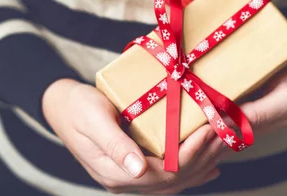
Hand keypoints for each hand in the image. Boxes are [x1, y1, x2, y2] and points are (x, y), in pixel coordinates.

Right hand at [42, 79, 220, 193]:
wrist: (61, 105)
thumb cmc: (77, 107)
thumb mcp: (93, 120)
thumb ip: (114, 145)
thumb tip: (137, 170)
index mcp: (116, 173)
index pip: (164, 174)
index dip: (190, 155)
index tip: (209, 130)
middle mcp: (126, 180)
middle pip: (174, 180)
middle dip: (203, 158)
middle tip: (225, 133)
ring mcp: (131, 176)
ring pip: (175, 180)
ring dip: (201, 163)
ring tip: (223, 145)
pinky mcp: (135, 166)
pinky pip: (168, 174)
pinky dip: (191, 169)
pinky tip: (209, 166)